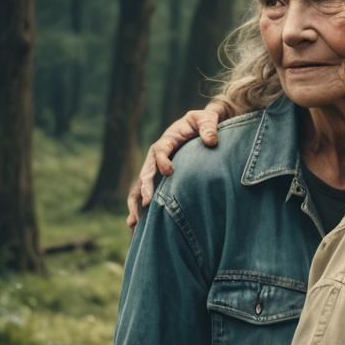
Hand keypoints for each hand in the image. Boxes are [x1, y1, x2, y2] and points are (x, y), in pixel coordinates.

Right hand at [126, 104, 225, 228]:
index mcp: (168, 139)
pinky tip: (136, 225)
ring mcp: (156, 167)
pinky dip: (140, 207)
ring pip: (140, 185)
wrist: (202, 125)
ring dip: (136, 202)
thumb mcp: (208, 119)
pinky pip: (146, 192)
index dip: (162, 160)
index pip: (160, 150)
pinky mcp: (160, 177)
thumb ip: (209, 127)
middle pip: (146, 171)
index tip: (168, 172)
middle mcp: (157, 154)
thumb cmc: (205, 121)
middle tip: (147, 203)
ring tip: (133, 222)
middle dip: (145, 187)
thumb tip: (211, 141)